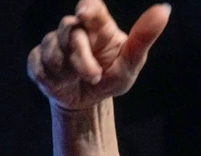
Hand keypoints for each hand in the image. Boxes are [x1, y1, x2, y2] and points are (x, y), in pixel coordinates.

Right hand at [27, 1, 170, 111]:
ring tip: (80, 79)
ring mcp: (53, 42)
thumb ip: (143, 38)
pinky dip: (54, 80)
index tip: (86, 13)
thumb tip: (164, 9)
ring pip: (53, 52)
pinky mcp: (36, 59)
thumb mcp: (131, 63)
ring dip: (68, 72)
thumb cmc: (111, 77)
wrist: (88, 101)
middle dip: (81, 59)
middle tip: (94, 76)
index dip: (87, 7)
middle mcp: (74, 28)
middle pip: (70, 32)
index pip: (91, 6)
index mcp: (98, 26)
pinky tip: (63, 82)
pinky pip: (40, 67)